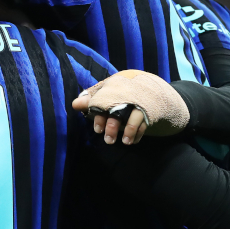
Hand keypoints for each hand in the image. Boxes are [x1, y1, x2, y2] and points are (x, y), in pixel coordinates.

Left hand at [71, 70, 190, 144]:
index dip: (99, 115)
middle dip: (112, 126)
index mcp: (115, 85)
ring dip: (127, 132)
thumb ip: (93, 98)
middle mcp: (127, 92)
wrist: (154, 92)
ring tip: (123, 143)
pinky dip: (137, 133)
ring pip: (132, 118)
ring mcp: (140, 101)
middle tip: (108, 140)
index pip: (103, 100)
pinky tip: (132, 141)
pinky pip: (144, 123)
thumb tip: (75, 104)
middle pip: (117, 110)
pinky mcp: (151, 109)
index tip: (97, 129)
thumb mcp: (109, 92)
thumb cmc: (124, 93)